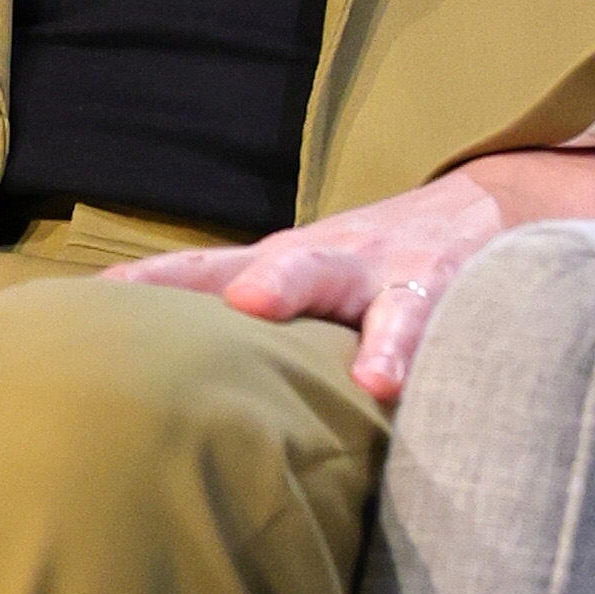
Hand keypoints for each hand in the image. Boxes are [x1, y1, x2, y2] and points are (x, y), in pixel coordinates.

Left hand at [102, 152, 594, 406]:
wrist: (491, 204)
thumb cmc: (373, 262)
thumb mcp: (304, 277)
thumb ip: (245, 316)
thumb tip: (156, 382)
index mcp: (286, 261)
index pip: (209, 268)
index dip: (159, 282)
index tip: (103, 299)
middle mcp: (337, 260)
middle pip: (293, 268)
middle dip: (268, 286)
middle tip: (245, 305)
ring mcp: (400, 274)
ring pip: (391, 303)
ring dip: (383, 339)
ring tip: (377, 377)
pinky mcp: (455, 294)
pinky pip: (446, 330)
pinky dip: (438, 358)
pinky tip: (431, 389)